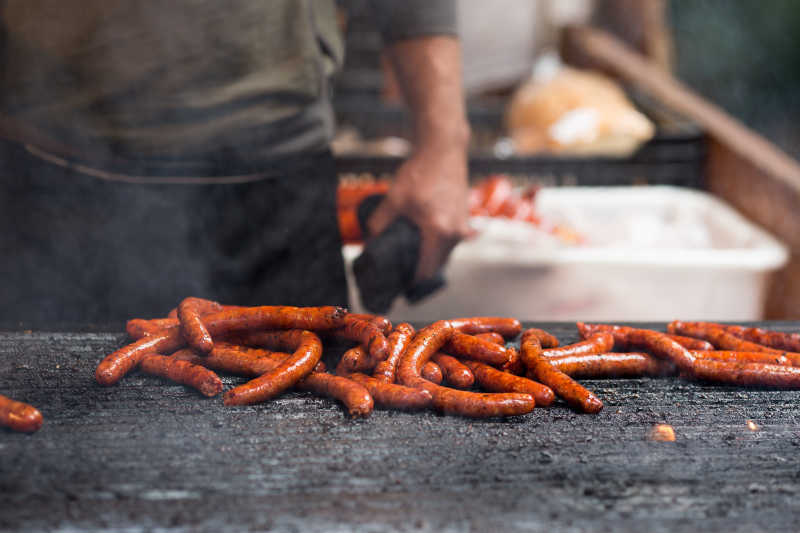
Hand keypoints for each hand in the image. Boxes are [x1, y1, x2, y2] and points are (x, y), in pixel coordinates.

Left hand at [367, 143, 471, 281]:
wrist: (444, 149)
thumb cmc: (422, 171)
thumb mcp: (395, 198)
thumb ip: (380, 222)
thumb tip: (369, 241)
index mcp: (439, 232)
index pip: (426, 270)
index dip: (410, 280)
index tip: (398, 283)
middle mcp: (456, 233)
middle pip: (437, 266)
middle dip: (419, 270)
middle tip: (400, 270)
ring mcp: (463, 226)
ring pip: (445, 254)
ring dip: (429, 257)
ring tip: (409, 255)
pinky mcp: (465, 219)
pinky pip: (451, 242)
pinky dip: (437, 245)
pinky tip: (422, 239)